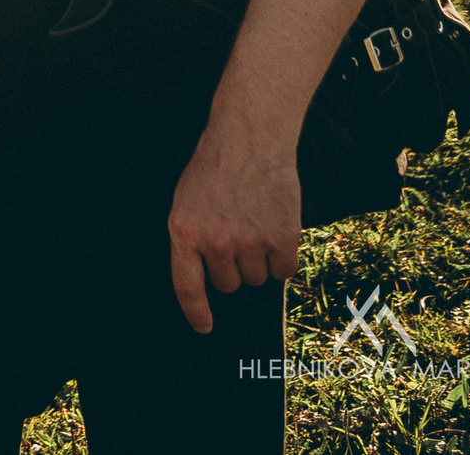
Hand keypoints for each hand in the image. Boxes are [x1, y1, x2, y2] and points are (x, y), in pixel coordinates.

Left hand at [166, 113, 302, 333]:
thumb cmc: (215, 169)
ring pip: (258, 279)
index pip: (187, 287)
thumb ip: (192, 239)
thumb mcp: (185, 201)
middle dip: (233, 268)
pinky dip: (283, 258)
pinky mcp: (283, 239)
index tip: (205, 329)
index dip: (196, 313)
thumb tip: (205, 278)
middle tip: (236, 235)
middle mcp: (216, 242)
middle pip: (229, 285)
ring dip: (259, 261)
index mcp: (184, 232)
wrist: (250, 140)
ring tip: (255, 224)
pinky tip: (276, 229)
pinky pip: (285, 271)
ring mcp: (250, 242)